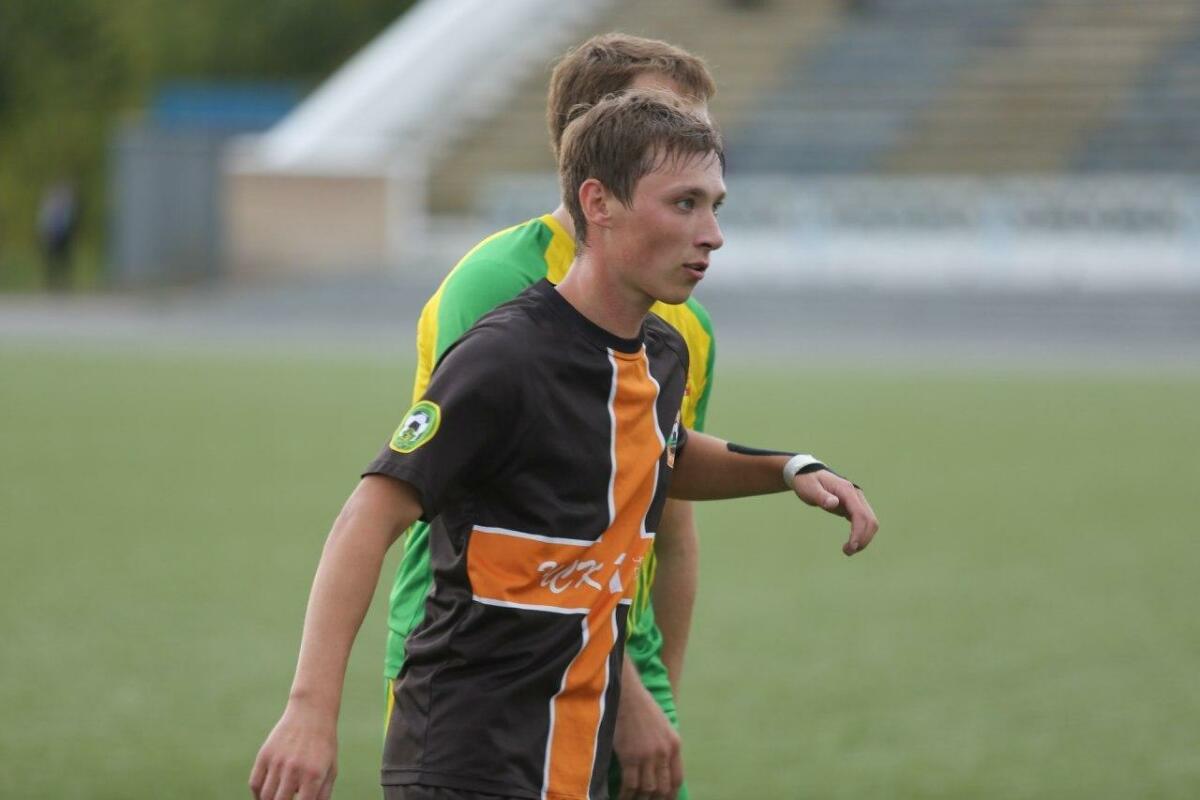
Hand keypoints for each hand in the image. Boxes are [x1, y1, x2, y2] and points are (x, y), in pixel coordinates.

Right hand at [249, 702, 337, 799]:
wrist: (311, 713)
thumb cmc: (324, 745)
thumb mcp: (330, 769)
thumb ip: (323, 795)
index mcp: (313, 774)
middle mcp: (294, 769)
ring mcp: (277, 761)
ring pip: (265, 796)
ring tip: (278, 797)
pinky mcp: (264, 754)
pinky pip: (255, 783)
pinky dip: (258, 793)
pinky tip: (266, 794)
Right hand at [613, 677, 682, 799]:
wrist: (626, 695)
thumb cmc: (642, 707)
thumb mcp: (663, 725)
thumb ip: (665, 746)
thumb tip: (662, 766)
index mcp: (674, 745)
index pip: (677, 779)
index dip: (671, 794)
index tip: (664, 799)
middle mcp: (664, 752)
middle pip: (663, 787)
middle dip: (655, 799)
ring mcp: (647, 755)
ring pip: (647, 789)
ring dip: (640, 799)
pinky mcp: (630, 756)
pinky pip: (630, 784)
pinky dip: (626, 794)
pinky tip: (622, 796)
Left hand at [793, 470, 878, 555]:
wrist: (808, 474)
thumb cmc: (807, 481)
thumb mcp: (809, 488)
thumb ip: (821, 496)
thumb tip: (834, 503)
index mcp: (846, 491)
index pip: (860, 514)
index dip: (858, 532)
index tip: (851, 547)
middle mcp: (856, 495)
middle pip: (870, 520)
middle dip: (863, 538)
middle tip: (847, 552)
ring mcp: (857, 501)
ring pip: (870, 522)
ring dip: (864, 538)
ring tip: (848, 550)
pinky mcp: (853, 507)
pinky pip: (863, 522)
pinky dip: (861, 534)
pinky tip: (852, 544)